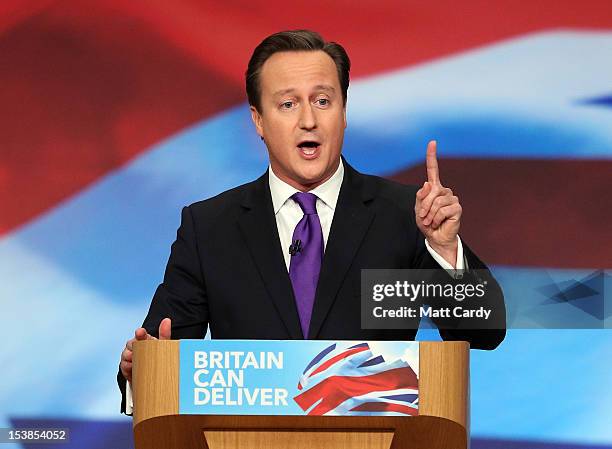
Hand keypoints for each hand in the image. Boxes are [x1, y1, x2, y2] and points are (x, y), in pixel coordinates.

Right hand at [120, 318, 170, 382]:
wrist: (153, 376)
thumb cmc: (159, 357)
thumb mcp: (164, 346)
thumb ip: (165, 334)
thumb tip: (167, 320)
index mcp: (145, 339)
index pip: (141, 334)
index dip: (140, 333)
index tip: (140, 332)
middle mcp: (136, 345)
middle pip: (131, 343)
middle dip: (134, 346)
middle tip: (138, 350)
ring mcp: (129, 355)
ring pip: (126, 353)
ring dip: (131, 357)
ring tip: (137, 360)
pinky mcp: (126, 366)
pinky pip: (124, 364)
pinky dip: (128, 366)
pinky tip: (133, 368)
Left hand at [415, 140, 461, 265]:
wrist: (436, 237)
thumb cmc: (427, 223)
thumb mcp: (418, 210)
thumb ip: (420, 197)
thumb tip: (429, 184)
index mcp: (434, 188)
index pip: (433, 170)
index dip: (432, 156)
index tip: (432, 142)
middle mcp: (444, 191)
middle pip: (431, 191)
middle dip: (423, 205)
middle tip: (423, 217)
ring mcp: (452, 198)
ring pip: (437, 201)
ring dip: (429, 214)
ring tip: (430, 221)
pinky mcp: (457, 208)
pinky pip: (443, 209)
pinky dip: (436, 218)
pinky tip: (438, 223)